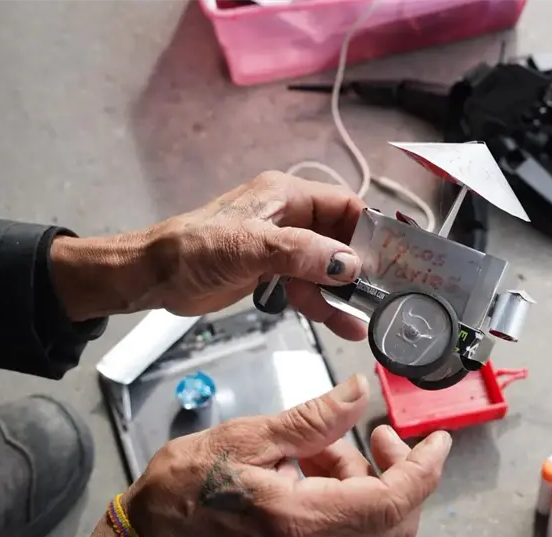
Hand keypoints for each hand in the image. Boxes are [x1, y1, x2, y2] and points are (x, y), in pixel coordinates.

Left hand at [51, 171, 367, 339]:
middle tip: (392, 291)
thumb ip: (303, 253)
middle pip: (342, 239)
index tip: (399, 253)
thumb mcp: (251, 246)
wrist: (153, 276)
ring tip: (370, 317)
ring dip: (346, 292)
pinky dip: (325, 304)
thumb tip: (352, 264)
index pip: (346, 205)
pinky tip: (344, 324)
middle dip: (364, 265)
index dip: (374, 227)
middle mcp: (291, 218)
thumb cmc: (195, 249)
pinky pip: (309, 288)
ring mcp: (283, 248)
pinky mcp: (273, 274)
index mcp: (288, 196)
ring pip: (327, 268)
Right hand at [90, 375, 451, 536]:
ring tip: (325, 451)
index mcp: (301, 521)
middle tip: (381, 437)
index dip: (425, 466)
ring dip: (369, 485)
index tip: (437, 439)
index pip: (393, 499)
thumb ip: (311, 420)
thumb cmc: (182, 494)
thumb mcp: (247, 439)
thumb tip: (358, 393)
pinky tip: (316, 475)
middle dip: (400, 473)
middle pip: (395, 522)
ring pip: (375, 532)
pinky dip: (349, 503)